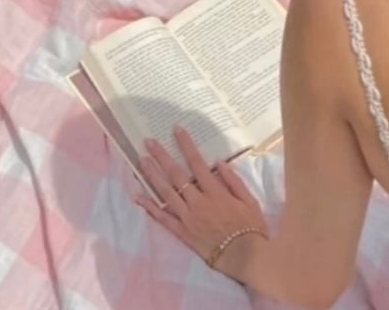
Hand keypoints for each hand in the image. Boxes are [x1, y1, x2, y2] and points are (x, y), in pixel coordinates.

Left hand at [135, 128, 268, 274]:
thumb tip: (218, 162)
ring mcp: (188, 218)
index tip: (176, 130)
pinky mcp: (182, 233)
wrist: (245, 257)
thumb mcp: (249, 199)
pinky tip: (138, 196)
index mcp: (215, 192)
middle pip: (176, 175)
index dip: (186, 145)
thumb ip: (233, 180)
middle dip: (162, 156)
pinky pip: (162, 218)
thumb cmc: (250, 227)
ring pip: (166, 193)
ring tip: (142, 160)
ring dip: (153, 175)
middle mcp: (198, 202)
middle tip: (149, 142)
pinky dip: (149, 207)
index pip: (197, 163)